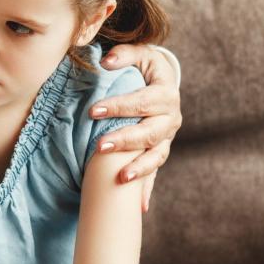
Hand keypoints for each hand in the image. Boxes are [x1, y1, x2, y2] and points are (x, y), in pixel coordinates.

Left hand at [92, 44, 181, 211]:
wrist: (161, 82)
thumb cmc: (144, 67)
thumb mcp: (139, 54)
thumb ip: (124, 55)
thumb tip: (106, 60)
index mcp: (166, 93)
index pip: (143, 101)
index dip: (120, 106)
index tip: (93, 111)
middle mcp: (170, 118)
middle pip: (149, 133)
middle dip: (125, 140)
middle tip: (99, 146)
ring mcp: (167, 138)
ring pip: (156, 156)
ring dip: (139, 169)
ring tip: (120, 179)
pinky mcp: (160, 152)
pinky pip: (155, 173)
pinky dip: (147, 190)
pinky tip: (140, 208)